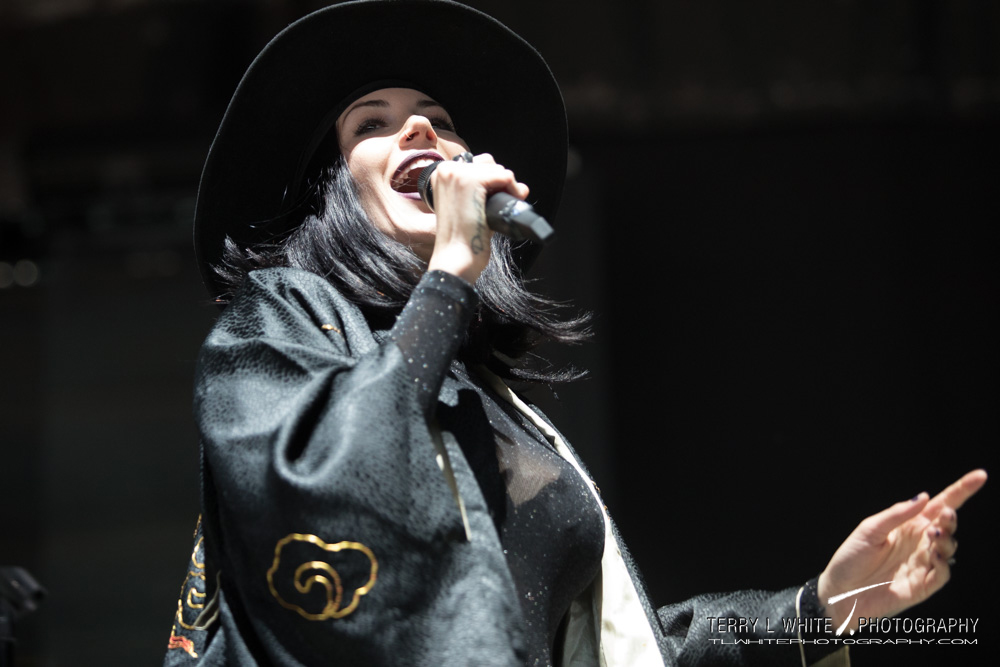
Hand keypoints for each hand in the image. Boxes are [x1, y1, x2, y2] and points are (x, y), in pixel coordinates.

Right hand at [426, 153, 528, 283]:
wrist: (456, 258)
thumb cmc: (464, 239)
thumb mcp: (471, 207)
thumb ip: (488, 193)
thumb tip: (521, 186)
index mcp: (442, 174)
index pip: (478, 164)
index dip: (492, 182)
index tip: (493, 200)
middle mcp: (446, 169)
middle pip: (489, 163)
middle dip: (501, 183)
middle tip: (500, 205)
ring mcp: (457, 174)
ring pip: (498, 169)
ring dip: (507, 188)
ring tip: (501, 208)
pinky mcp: (470, 181)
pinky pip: (504, 176)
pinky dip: (513, 190)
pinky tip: (508, 204)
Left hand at [816, 469, 986, 633]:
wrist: (839, 592)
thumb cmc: (851, 558)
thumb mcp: (870, 530)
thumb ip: (897, 514)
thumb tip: (924, 496)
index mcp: (908, 525)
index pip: (938, 505)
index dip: (960, 491)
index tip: (980, 476)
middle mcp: (919, 542)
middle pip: (947, 526)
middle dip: (951, 518)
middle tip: (946, 514)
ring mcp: (923, 564)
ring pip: (948, 548)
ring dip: (946, 539)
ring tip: (935, 532)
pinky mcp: (923, 586)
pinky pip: (942, 574)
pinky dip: (943, 563)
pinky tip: (935, 554)